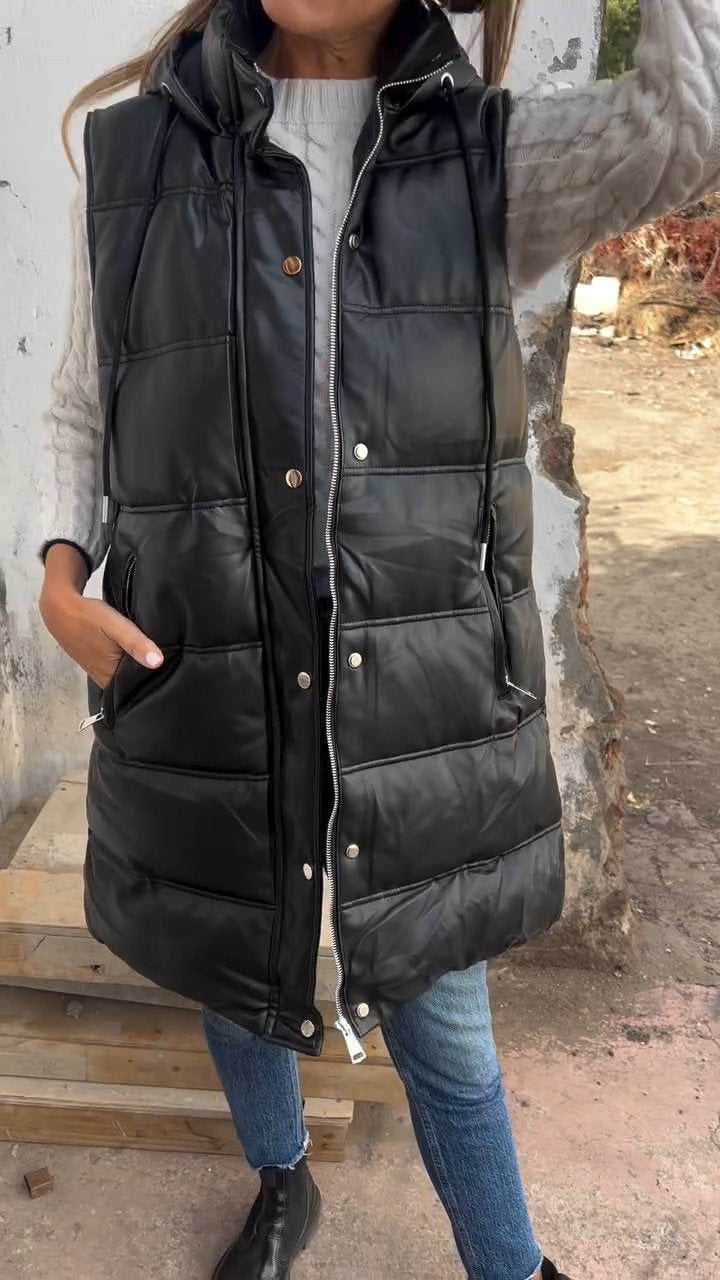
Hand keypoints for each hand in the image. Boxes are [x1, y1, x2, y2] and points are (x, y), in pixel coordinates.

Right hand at [40, 545, 162, 688]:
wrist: (59, 608)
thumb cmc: (88, 617)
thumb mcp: (115, 626)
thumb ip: (135, 643)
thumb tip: (158, 662)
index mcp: (110, 678)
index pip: (142, 688)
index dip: (159, 682)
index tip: (176, 676)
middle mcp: (106, 680)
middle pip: (136, 682)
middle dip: (152, 675)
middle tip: (174, 665)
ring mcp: (101, 673)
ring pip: (128, 674)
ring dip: (141, 667)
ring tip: (163, 660)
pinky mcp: (99, 664)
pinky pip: (120, 667)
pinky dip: (131, 661)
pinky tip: (142, 654)